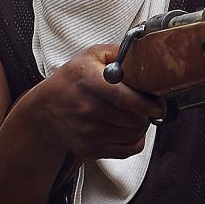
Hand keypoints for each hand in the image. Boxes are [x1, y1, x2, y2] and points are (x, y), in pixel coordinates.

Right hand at [29, 44, 164, 158]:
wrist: (44, 111)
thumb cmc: (73, 79)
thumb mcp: (91, 56)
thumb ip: (120, 52)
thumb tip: (147, 53)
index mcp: (88, 81)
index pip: (123, 98)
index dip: (147, 104)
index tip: (160, 105)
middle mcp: (86, 109)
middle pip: (133, 119)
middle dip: (147, 113)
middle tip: (149, 106)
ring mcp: (87, 133)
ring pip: (133, 135)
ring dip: (142, 126)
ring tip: (137, 115)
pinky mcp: (90, 150)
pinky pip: (127, 151)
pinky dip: (135, 141)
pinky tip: (130, 129)